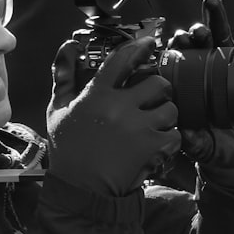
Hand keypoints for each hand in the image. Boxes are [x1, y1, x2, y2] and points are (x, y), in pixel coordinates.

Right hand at [46, 35, 180, 195]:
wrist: (80, 190)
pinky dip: (170, 139)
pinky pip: (176, 134)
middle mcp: (119, 107)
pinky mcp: (152, 147)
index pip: (123, 60)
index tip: (150, 43)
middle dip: (159, 90)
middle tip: (153, 99)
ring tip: (155, 125)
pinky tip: (157, 144)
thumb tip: (68, 45)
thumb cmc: (67, 150)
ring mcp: (138, 127)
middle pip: (157, 83)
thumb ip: (64, 76)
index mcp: (96, 95)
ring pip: (170, 109)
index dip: (140, 47)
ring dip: (166, 116)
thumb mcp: (58, 110)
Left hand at [172, 0, 233, 187]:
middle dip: (196, 29)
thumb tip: (186, 136)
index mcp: (191, 82)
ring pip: (224, 33)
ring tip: (212, 2)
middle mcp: (209, 67)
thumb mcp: (204, 146)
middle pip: (200, 42)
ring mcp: (231, 62)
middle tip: (196, 29)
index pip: (181, 58)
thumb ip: (195, 143)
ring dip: (217, 15)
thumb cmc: (217, 146)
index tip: (177, 40)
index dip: (178, 47)